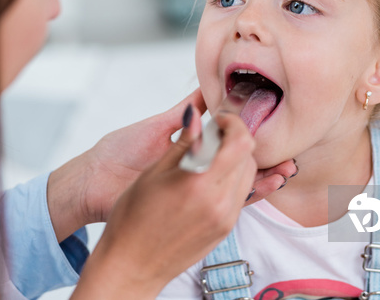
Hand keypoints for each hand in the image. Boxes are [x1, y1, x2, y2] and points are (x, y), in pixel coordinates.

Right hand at [44, 88, 296, 242]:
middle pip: (248, 157)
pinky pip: (241, 196)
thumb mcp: (154, 172)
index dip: (234, 123)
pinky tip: (211, 177)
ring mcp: (225, 219)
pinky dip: (233, 179)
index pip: (241, 142)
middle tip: (213, 133)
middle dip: (235, 139)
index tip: (219, 119)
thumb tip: (196, 115)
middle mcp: (220, 203)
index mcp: (200, 183)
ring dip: (236, 159)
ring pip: (248, 176)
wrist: (130, 265)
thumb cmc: (132, 219)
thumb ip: (183, 143)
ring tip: (211, 155)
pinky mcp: (225, 230)